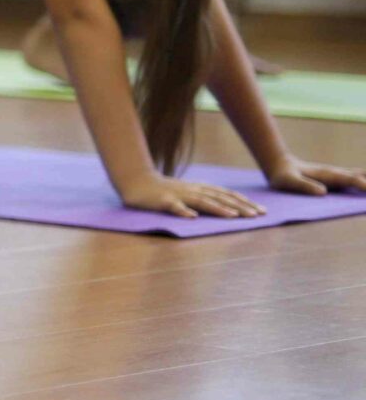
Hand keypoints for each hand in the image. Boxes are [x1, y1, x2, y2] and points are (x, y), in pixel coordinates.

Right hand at [118, 173, 263, 219]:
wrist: (137, 182)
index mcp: (200, 189)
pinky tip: (192, 217)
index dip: (245, 202)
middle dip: (239, 206)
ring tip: (233, 216)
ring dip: (218, 208)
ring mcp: (178, 195)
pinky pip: (174, 206)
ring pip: (201, 201)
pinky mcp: (163, 201)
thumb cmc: (164, 191)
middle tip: (257, 215)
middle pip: (219, 197)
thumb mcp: (189, 193)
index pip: (227, 194)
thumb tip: (229, 206)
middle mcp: (193, 190)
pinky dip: (183, 211)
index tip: (262, 211)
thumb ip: (206, 198)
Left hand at [266, 159, 365, 197]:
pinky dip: (365, 181)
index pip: (351, 180)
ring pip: (361, 176)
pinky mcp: (336, 179)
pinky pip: (356, 180)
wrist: (280, 165)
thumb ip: (304, 186)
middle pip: (362, 177)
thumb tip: (323, 193)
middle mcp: (337, 174)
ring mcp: (338, 176)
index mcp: (329, 175)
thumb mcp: (288, 182)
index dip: (362, 185)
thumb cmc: (283, 176)